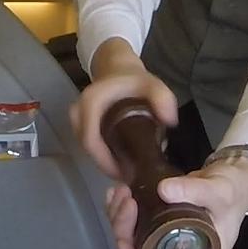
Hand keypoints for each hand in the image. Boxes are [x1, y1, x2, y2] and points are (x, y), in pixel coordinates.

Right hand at [70, 38, 177, 178]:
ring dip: (106, 163)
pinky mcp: (82, 126)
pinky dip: (105, 157)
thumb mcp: (154, 85)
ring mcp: (78, 120)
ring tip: (129, 174)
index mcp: (91, 103)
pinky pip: (91, 146)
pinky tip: (123, 164)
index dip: (105, 161)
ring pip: (89, 149)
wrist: (119, 69)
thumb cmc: (135, 80)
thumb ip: (163, 99)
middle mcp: (78, 113)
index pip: (91, 140)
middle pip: (88, 148)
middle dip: (107, 166)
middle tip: (130, 179)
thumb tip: (169, 121)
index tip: (125, 173)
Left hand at [106, 157, 247, 248]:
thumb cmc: (235, 192)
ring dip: (120, 219)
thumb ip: (195, 190)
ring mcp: (172, 245)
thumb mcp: (219, 192)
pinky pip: (137, 228)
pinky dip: (123, 212)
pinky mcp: (164, 230)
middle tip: (125, 201)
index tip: (125, 234)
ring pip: (135, 242)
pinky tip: (119, 193)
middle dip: (124, 230)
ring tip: (121, 192)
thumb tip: (163, 189)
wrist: (238, 178)